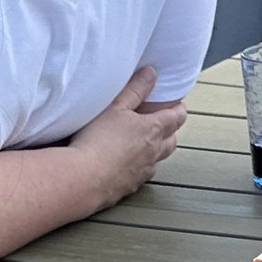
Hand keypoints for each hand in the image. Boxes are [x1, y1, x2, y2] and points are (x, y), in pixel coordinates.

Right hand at [64, 67, 186, 212]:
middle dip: (171, 132)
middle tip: (164, 125)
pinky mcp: (128, 188)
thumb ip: (135, 88)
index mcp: (154, 129)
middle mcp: (153, 153)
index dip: (179, 109)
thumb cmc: (98, 140)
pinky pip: (140, 177)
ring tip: (144, 146)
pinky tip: (125, 166)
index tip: (178, 105)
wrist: (82, 179)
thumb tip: (151, 73)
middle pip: (171, 141)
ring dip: (155, 153)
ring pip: (157, 161)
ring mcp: (142, 172)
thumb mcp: (116, 105)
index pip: (177, 117)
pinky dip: (138, 170)